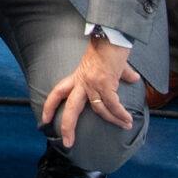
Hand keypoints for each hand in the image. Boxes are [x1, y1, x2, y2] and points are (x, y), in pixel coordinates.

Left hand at [39, 34, 136, 149]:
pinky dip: (120, 115)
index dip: (50, 105)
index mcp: (78, 76)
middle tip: (67, 142)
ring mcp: (92, 83)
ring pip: (99, 110)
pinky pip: (113, 106)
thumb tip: (133, 78)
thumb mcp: (107, 63)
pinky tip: (127, 120)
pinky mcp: (106, 83)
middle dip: (68, 127)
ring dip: (113, 120)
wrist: (112, 34)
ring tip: (124, 125)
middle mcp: (82, 82)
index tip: (44, 119)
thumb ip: (119, 74)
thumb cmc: (110, 46)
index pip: (58, 92)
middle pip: (70, 108)